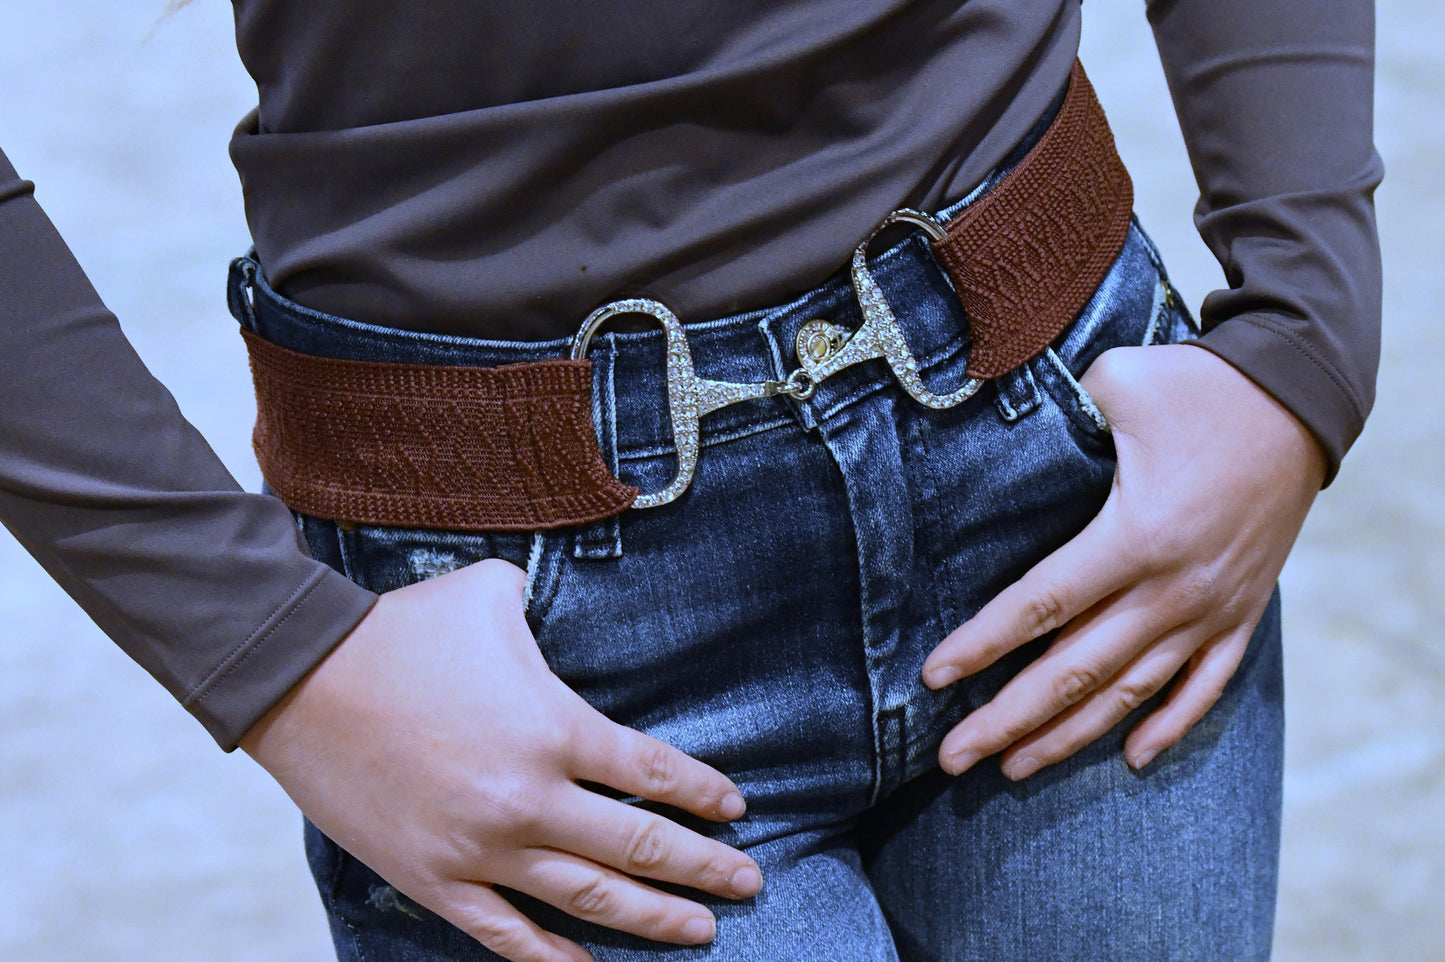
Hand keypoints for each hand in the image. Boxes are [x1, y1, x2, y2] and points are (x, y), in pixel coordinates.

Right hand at [240, 559, 760, 961]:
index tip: (735, 810)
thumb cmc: (402, 631)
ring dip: (654, 918)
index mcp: (555, 727)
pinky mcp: (433, 878)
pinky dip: (553, 956)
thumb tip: (563, 614)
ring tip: (702, 930)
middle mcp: (530, 798)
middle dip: (704, 869)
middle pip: (640, 847)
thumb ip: (546, 612)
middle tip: (749, 883)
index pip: (655, 773)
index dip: (703, 795)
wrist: (300, 677)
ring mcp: (481, 848)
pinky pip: (505, 933)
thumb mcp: (492, 594)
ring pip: (589, 900)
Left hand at [922, 344, 1325, 778]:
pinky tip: (1130, 758)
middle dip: (1008, 720)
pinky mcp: (1242, 613)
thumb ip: (1052, 412)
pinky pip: (1204, 687)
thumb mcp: (1117, 384)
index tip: (933, 677)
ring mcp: (1211, 609)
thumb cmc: (1197, 388)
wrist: (1301, 401)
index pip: (1040, 605)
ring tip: (1014, 768)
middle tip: (952, 759)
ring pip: (1130, 692)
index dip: (982, 645)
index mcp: (1135, 535)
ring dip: (1069, 736)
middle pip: (1075, 671)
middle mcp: (1172, 588)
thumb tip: (983, 421)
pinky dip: (1169, 726)